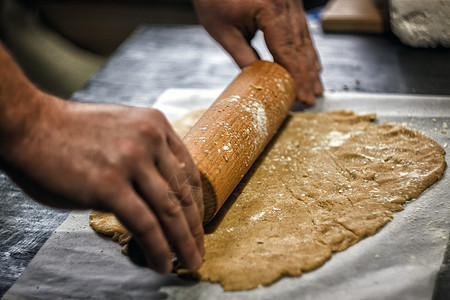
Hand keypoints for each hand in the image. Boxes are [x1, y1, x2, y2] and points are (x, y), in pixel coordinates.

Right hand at [1, 93, 204, 273]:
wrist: (30, 125)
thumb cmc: (72, 133)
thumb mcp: (122, 129)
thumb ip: (146, 151)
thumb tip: (160, 187)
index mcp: (156, 126)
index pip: (189, 172)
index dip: (198, 204)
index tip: (198, 224)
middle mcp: (149, 140)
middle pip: (183, 194)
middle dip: (195, 228)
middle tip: (199, 250)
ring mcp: (131, 161)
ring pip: (170, 211)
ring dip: (183, 243)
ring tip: (190, 262)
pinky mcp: (110, 185)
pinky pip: (145, 225)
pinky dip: (158, 248)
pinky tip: (162, 263)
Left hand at [193, 0, 322, 104]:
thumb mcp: (224, 32)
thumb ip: (243, 57)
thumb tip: (258, 80)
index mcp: (270, 10)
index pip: (287, 51)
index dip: (295, 77)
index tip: (301, 96)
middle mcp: (286, 4)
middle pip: (300, 46)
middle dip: (306, 75)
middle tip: (310, 98)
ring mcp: (291, 2)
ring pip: (305, 38)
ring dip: (310, 64)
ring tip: (315, 86)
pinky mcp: (289, 2)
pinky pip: (302, 29)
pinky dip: (306, 49)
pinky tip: (312, 63)